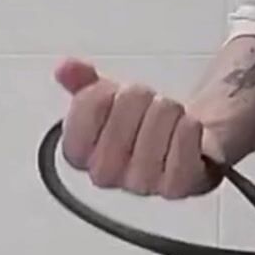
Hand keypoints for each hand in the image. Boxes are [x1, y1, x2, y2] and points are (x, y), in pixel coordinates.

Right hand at [53, 58, 221, 198]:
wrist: (185, 142)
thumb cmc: (143, 123)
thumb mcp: (109, 97)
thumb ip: (83, 82)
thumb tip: (66, 68)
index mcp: (82, 154)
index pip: (80, 121)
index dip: (100, 97)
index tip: (112, 92)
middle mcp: (108, 174)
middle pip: (118, 128)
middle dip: (136, 100)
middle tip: (146, 98)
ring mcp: (142, 184)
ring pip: (153, 138)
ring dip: (167, 112)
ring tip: (170, 111)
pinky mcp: (179, 186)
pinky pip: (182, 158)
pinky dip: (188, 131)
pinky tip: (187, 124)